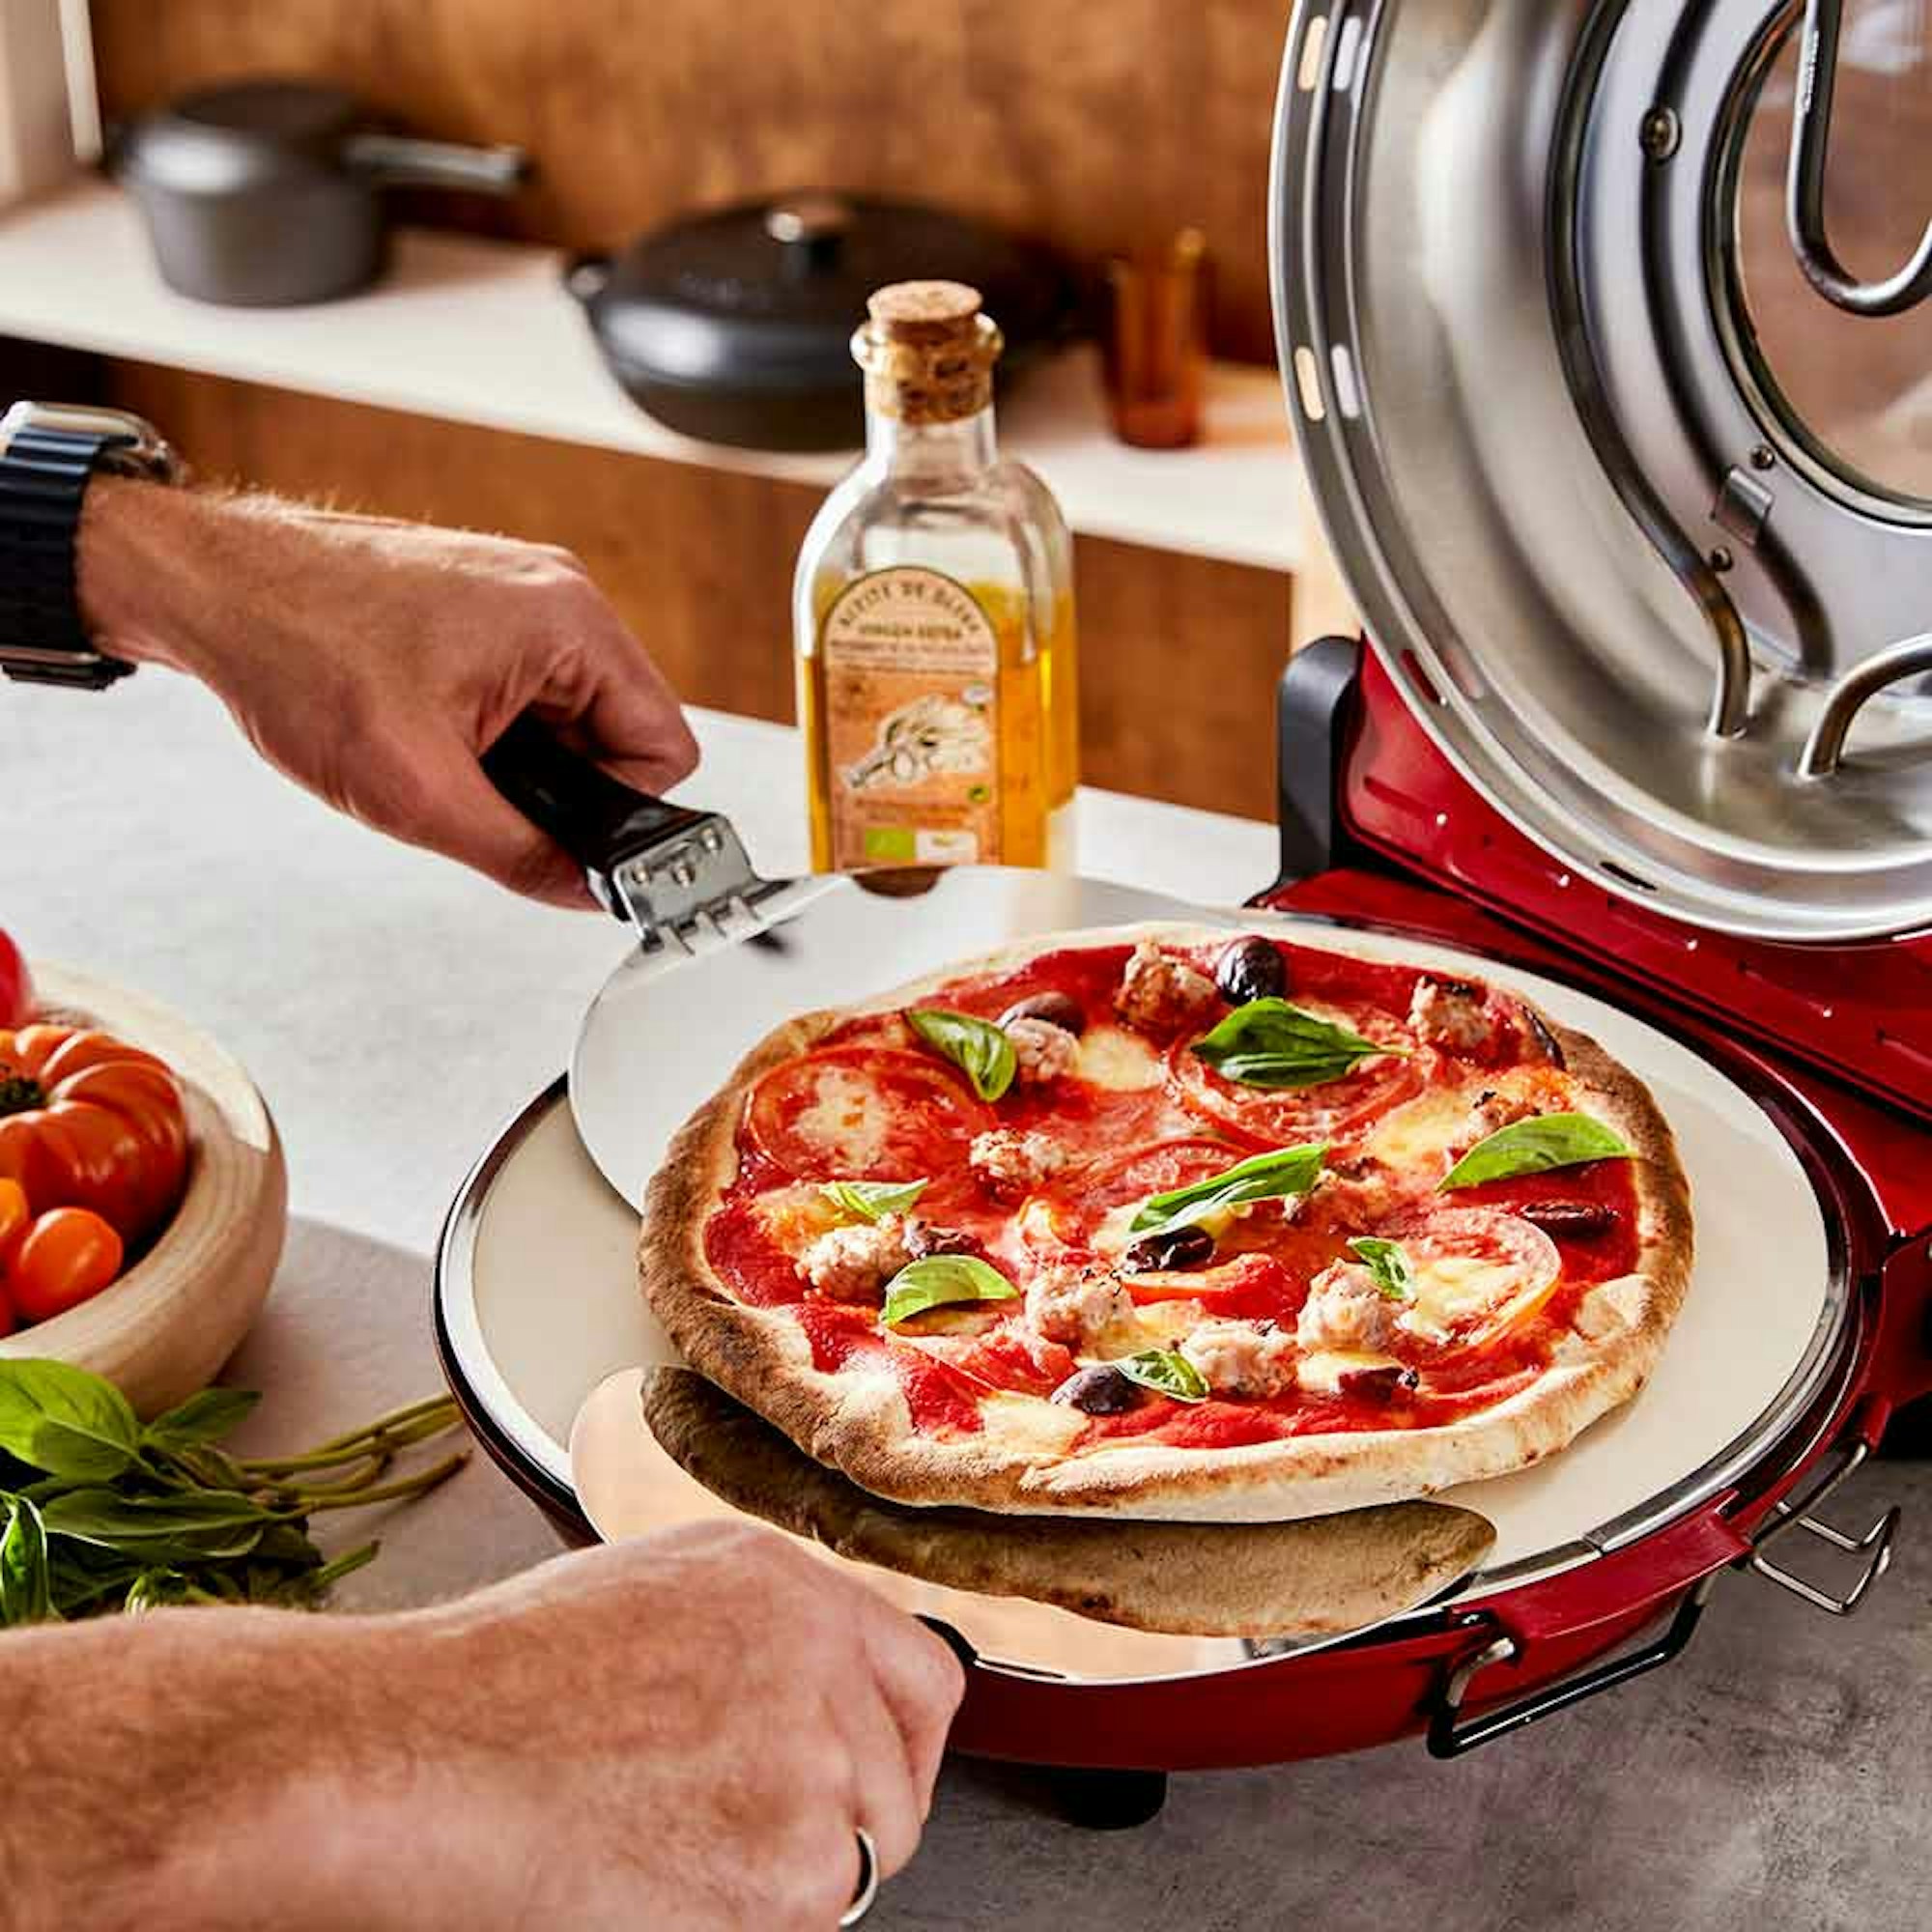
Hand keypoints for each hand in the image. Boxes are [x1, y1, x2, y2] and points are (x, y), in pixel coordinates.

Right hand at [7, 1522, 963, 1931]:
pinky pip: (807, 1915)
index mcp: (784, 1580)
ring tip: (674, 1844)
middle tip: (758, 1840)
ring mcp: (812, 1755)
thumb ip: (756, 1635)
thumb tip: (812, 1694)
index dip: (899, 1736)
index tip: (873, 1772)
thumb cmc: (490, 1683)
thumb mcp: (651, 1597)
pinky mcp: (791, 1860)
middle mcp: (818, 1652)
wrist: (410, 1752)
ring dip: (787, 1875)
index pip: (923, 1671)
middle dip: (849, 1820)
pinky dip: (745, 1917)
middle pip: (900, 1778)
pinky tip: (658, 1876)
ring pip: (855, 1858)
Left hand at [77, 479, 699, 906]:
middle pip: (622, 731)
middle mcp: (558, 594)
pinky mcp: (485, 601)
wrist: (214, 589)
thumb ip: (523, 856)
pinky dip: (494, 726)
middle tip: (480, 797)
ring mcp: (521, 591)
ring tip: (442, 760)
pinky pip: (530, 687)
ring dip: (523, 758)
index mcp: (569, 622)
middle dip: (563, 784)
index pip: (666, 747)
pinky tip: (433, 730)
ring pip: (573, 715)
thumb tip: (587, 894)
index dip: (620, 811)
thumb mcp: (419, 792)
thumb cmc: (299, 652)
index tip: (563, 838)